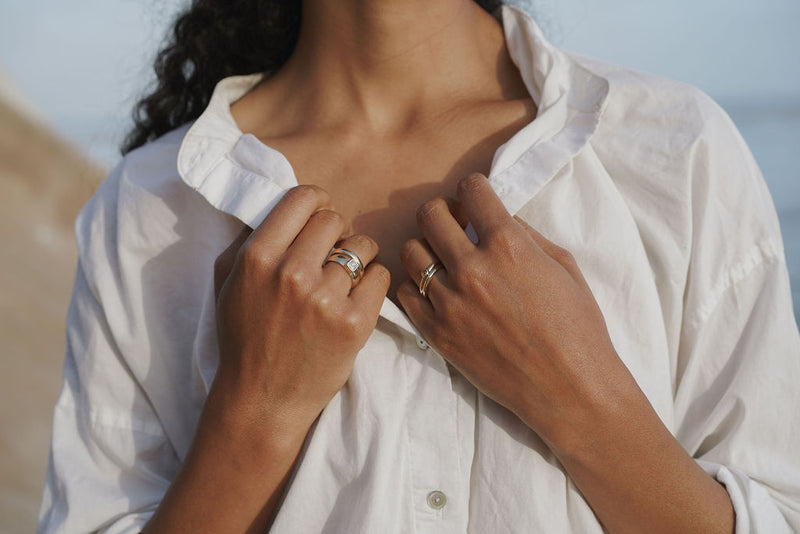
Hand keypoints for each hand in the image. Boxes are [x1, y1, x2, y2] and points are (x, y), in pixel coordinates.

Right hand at [213, 185, 389, 436]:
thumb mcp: (228, 282)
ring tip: (344, 280)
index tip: (318, 220)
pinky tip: (357, 299)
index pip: (303, 198)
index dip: (317, 203)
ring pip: (363, 245)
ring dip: (358, 258)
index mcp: (258, 257)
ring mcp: (326, 299)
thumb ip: (249, 238)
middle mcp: (291, 273)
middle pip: (335, 219)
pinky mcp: (355, 323)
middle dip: (336, 233)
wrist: (263, 400)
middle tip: (331, 255)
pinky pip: (380, 276)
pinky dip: (373, 283)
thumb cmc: (245, 338)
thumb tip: (282, 204)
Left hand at [397, 173, 638, 452]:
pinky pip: (405, 293)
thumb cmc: (578, 327)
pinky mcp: (436, 333)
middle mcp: (472, 268)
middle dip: (443, 211)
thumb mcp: (563, 266)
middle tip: (455, 224)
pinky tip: (436, 290)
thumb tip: (496, 216)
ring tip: (443, 259)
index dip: (474, 189)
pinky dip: (417, 286)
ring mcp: (449, 302)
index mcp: (508, 245)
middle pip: (430, 214)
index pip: (470, 190)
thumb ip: (525, 235)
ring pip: (411, 252)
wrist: (569, 388)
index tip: (476, 199)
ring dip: (426, 247)